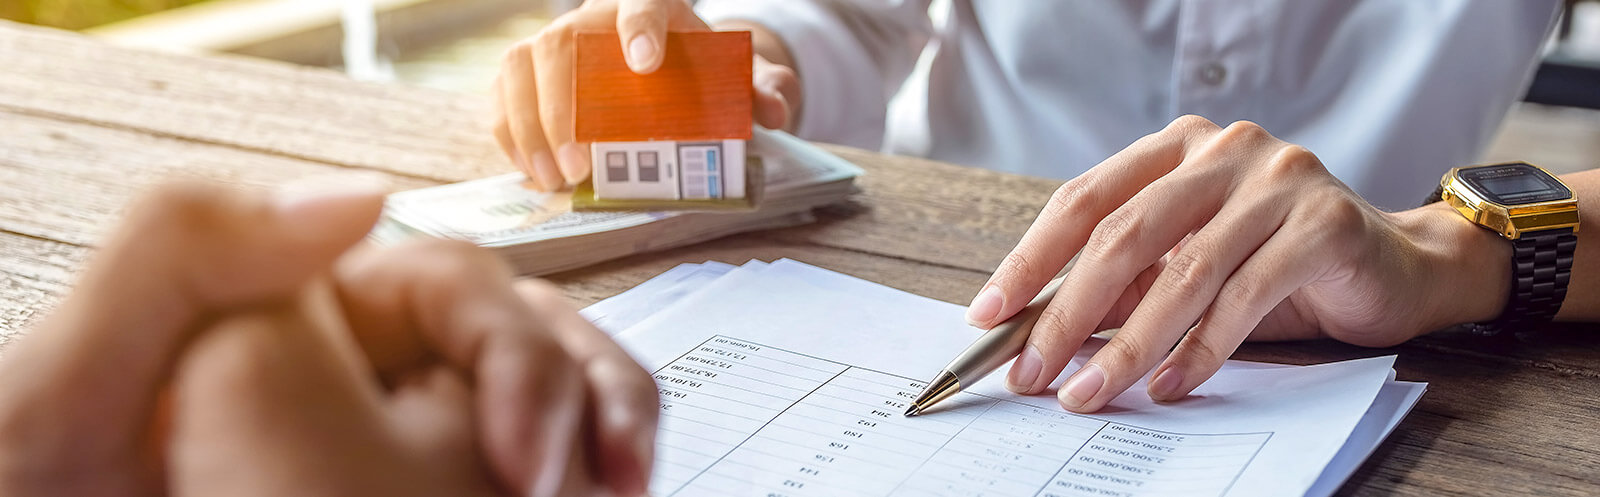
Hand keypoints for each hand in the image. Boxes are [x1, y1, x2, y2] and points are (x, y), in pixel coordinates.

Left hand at [0, 181, 659, 496]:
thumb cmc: (33, 495)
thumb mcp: (70, 380)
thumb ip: (181, 253)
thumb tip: (360, 198)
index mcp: (310, 313)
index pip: (464, 289)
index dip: (523, 353)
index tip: (525, 455)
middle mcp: (368, 369)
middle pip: (534, 342)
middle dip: (594, 396)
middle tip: (607, 482)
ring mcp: (402, 441)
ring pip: (550, 409)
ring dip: (609, 431)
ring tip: (630, 488)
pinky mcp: (427, 487)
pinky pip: (527, 473)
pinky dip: (584, 478)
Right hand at [492, 0, 799, 190]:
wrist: (658, 58)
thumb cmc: (697, 67)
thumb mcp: (737, 76)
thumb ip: (765, 88)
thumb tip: (776, 112)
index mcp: (653, 6)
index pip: (644, 4)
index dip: (641, 29)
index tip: (646, 63)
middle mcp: (593, 16)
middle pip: (566, 44)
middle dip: (568, 107)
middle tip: (583, 166)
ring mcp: (553, 38)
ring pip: (524, 66)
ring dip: (533, 127)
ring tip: (556, 178)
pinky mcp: (525, 66)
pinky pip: (503, 91)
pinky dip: (511, 132)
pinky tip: (532, 171)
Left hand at [967, 116, 1507, 412]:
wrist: (1395, 268)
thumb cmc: (1276, 267)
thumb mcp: (1189, 267)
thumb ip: (1126, 283)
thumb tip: (1041, 331)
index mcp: (1178, 147)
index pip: (1085, 200)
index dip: (1031, 259)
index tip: (989, 313)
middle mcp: (1225, 149)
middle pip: (1124, 235)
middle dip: (1068, 313)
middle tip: (1033, 371)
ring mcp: (1279, 178)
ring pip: (1182, 272)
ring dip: (1128, 345)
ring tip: (1091, 393)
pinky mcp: (1323, 223)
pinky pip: (1243, 297)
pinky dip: (1200, 350)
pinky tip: (1169, 386)